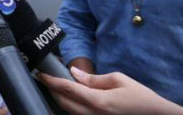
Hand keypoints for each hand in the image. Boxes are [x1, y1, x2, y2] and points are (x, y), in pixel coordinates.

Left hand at [40, 67, 182, 114]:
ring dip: (61, 98)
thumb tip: (74, 73)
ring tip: (57, 86)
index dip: (51, 81)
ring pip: (69, 110)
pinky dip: (71, 106)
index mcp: (98, 101)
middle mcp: (93, 114)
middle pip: (63, 102)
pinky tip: (71, 98)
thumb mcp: (119, 80)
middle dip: (52, 89)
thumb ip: (94, 78)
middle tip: (46, 78)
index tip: (41, 74)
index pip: (67, 89)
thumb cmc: (141, 97)